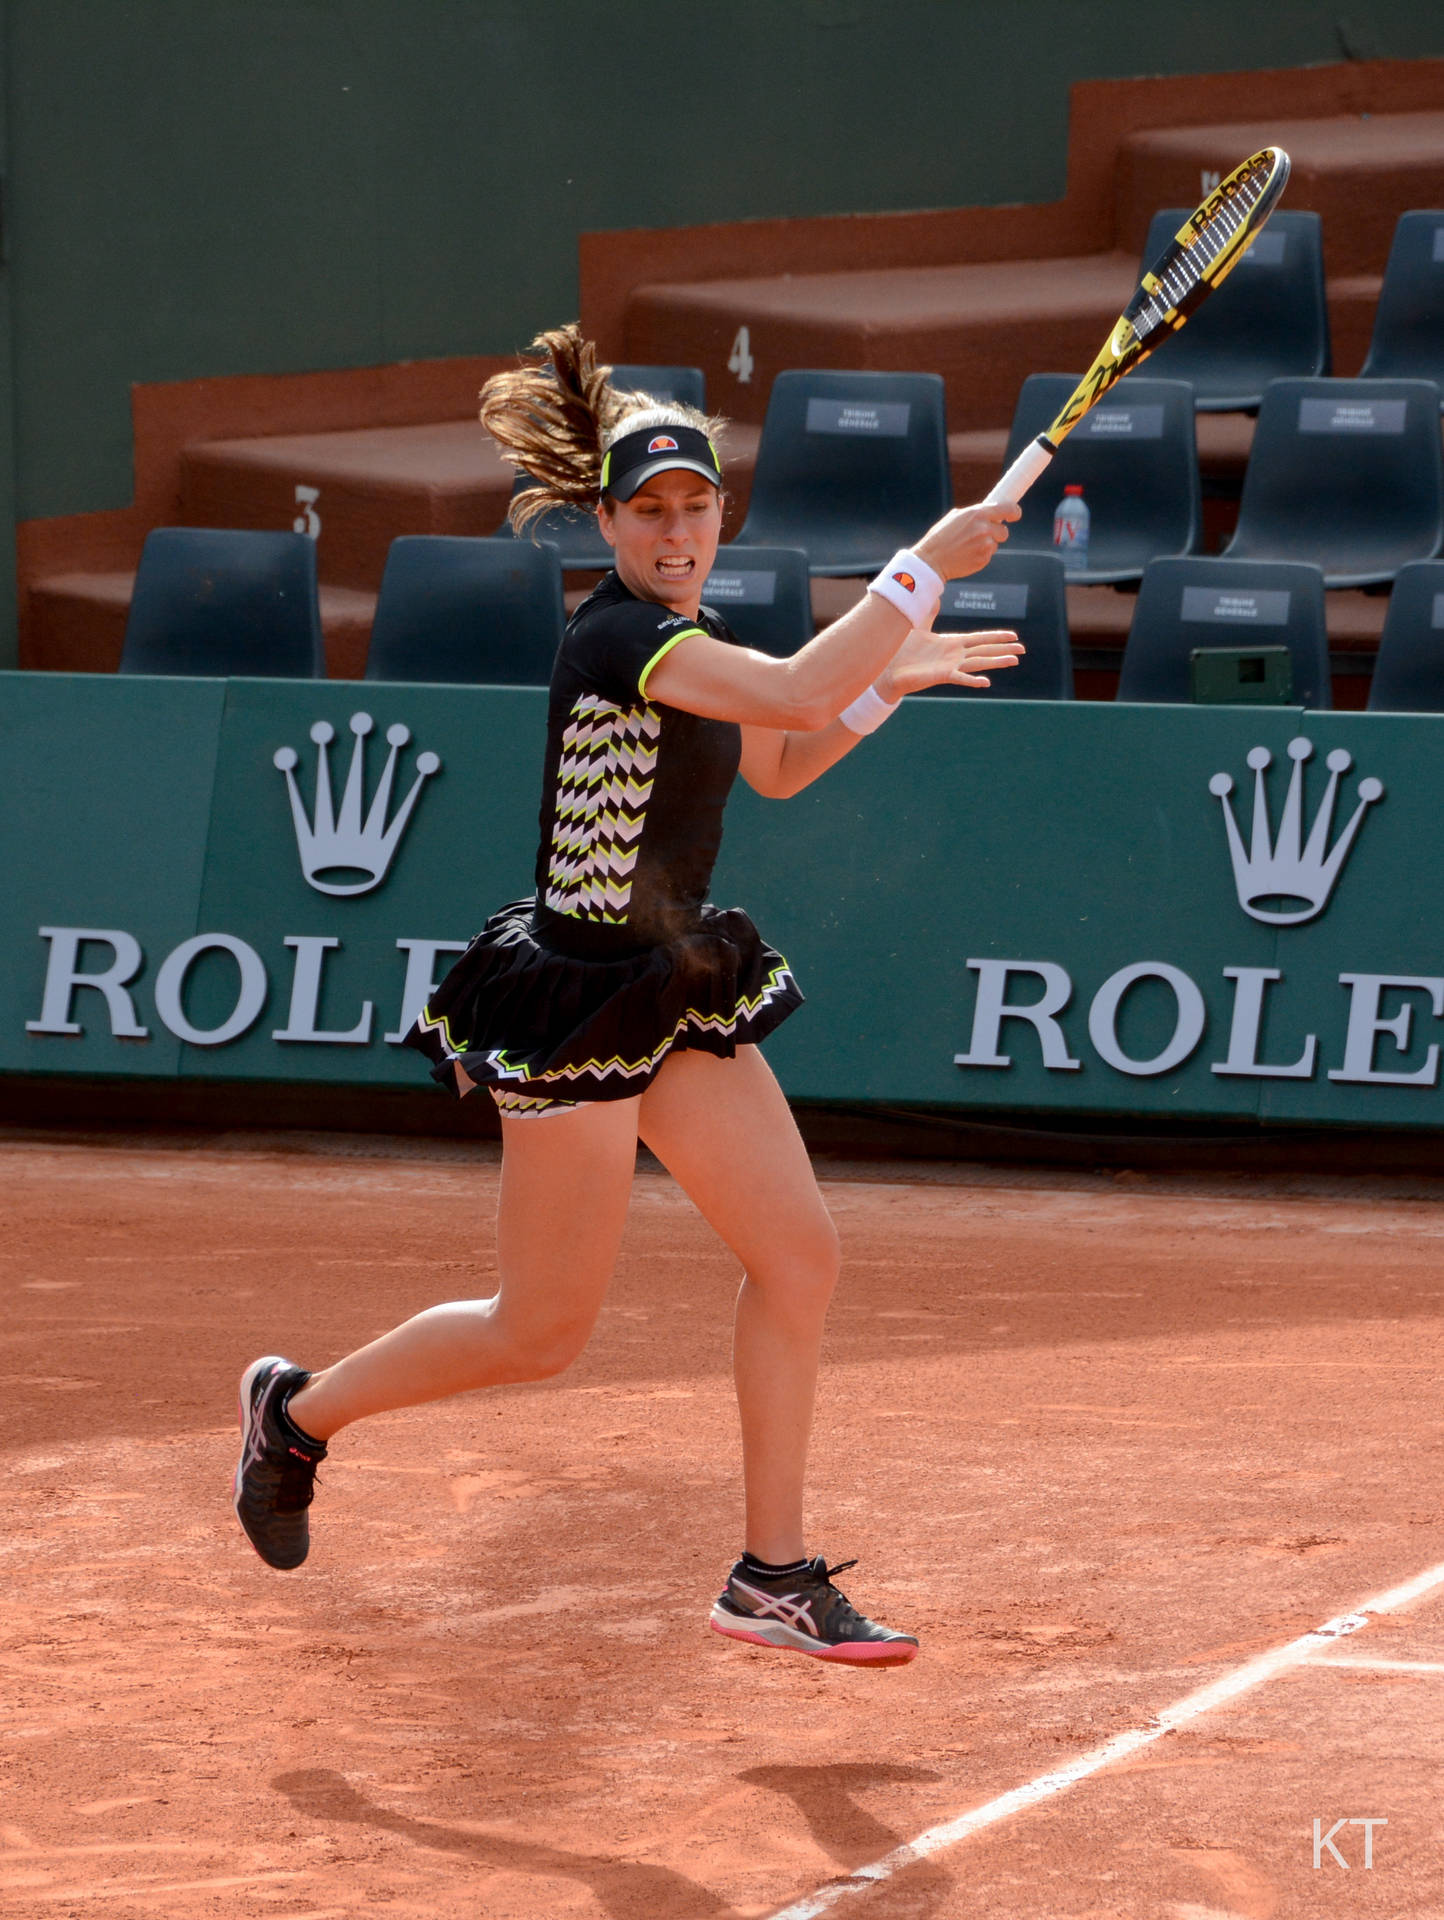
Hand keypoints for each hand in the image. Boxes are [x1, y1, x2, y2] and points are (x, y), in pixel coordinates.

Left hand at [875, 625, 1023, 699]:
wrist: (889, 670)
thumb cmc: (904, 651)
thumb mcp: (919, 626)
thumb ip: (929, 613)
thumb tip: (935, 597)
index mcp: (952, 644)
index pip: (979, 639)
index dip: (996, 637)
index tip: (1014, 636)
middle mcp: (955, 655)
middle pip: (984, 650)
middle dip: (1004, 649)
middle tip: (1023, 650)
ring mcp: (949, 666)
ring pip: (978, 663)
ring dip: (996, 662)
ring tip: (1014, 661)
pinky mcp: (941, 676)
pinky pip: (960, 678)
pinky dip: (972, 680)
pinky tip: (986, 682)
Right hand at [913, 501, 1020, 582]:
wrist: (932, 560)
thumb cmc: (940, 538)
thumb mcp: (955, 517)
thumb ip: (975, 514)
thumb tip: (989, 511)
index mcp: (978, 513)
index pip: (1008, 509)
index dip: (1014, 512)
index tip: (1015, 515)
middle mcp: (984, 528)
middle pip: (1003, 531)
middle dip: (996, 533)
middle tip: (981, 536)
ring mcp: (985, 545)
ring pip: (995, 544)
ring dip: (986, 545)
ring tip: (967, 547)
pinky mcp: (983, 559)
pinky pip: (988, 556)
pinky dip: (980, 555)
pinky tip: (966, 555)